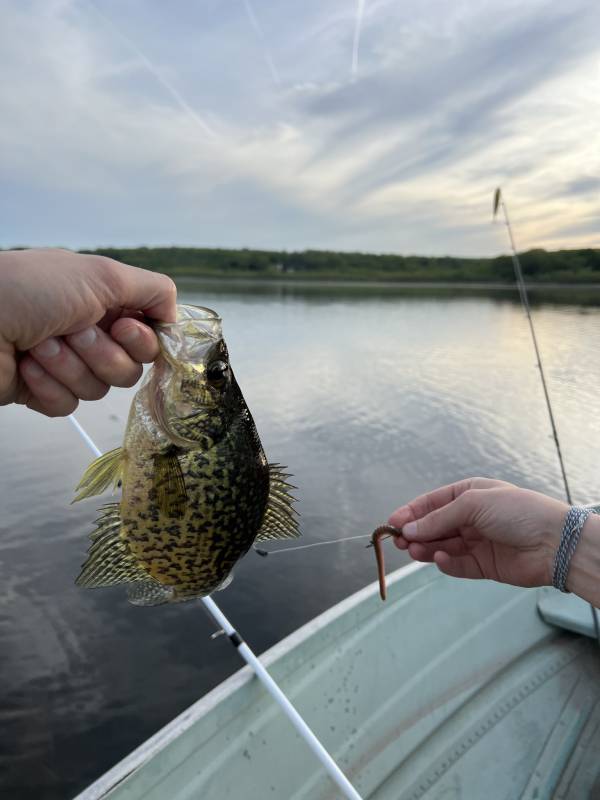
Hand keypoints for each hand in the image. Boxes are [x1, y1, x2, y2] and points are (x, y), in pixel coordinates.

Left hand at [0, 248, 175, 415]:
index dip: (142, 340)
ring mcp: (67, 365)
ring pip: (98, 390)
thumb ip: (153, 290)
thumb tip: (176, 315)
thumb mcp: (101, 274)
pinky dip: (47, 386)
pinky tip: (26, 365)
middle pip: (130, 370)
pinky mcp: (43, 392)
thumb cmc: (28, 288)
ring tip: (38, 343)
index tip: (119, 326)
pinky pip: (68, 406)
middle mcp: (91, 334)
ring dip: (68, 365)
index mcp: (106, 304)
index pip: (151, 339)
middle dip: (101, 353)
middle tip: (71, 331)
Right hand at [388, 478, 568, 587]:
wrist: (554, 543)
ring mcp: (478, 542)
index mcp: (470, 494)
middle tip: (398, 542)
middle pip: (435, 526)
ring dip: (425, 548)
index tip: (391, 524)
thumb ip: (438, 518)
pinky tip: (438, 559)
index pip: (433, 502)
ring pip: (442, 546)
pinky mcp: (484, 566)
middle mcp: (472, 518)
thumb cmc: (517, 512)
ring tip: (413, 552)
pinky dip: (445, 563)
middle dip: (415, 532)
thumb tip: (408, 530)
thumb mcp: (473, 504)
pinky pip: (457, 565)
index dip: (412, 512)